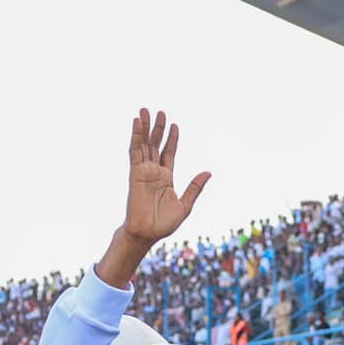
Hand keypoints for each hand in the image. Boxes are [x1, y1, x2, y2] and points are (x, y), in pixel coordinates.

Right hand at [121, 109, 209, 247]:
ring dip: (145, 128)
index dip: (172, 138)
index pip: (169, 153)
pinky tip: (136, 123)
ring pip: (144, 145)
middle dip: (158, 128)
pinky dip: (136, 137)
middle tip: (159, 111)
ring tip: (145, 111)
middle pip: (156, 144)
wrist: (147, 233)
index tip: (174, 125)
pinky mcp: (135, 173)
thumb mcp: (185, 205)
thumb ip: (195, 187)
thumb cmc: (164, 224)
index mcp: (166, 178)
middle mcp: (154, 172)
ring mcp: (144, 171)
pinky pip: (135, 152)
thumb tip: (208, 172)